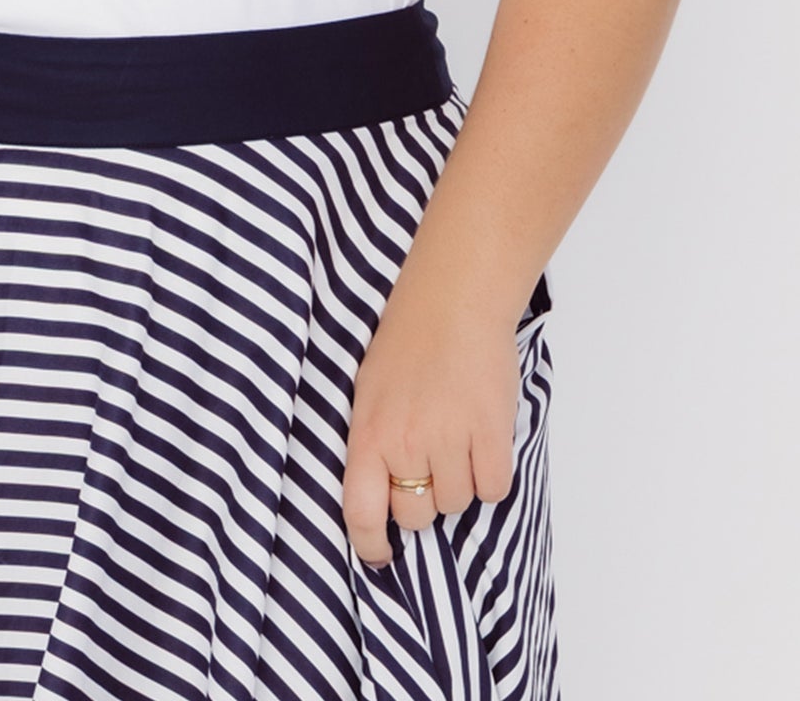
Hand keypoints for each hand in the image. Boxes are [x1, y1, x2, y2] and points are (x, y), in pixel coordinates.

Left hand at [341, 278, 522, 567]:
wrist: (454, 298)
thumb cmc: (408, 339)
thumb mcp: (370, 391)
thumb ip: (374, 443)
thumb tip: (384, 497)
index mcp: (367, 431)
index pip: (360, 510)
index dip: (369, 544)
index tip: (379, 555)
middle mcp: (405, 442)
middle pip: (417, 514)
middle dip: (424, 499)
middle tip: (431, 460)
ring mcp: (449, 438)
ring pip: (458, 502)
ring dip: (461, 480)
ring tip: (458, 434)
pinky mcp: (490, 433)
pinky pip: (494, 488)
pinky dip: (492, 473)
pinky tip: (483, 439)